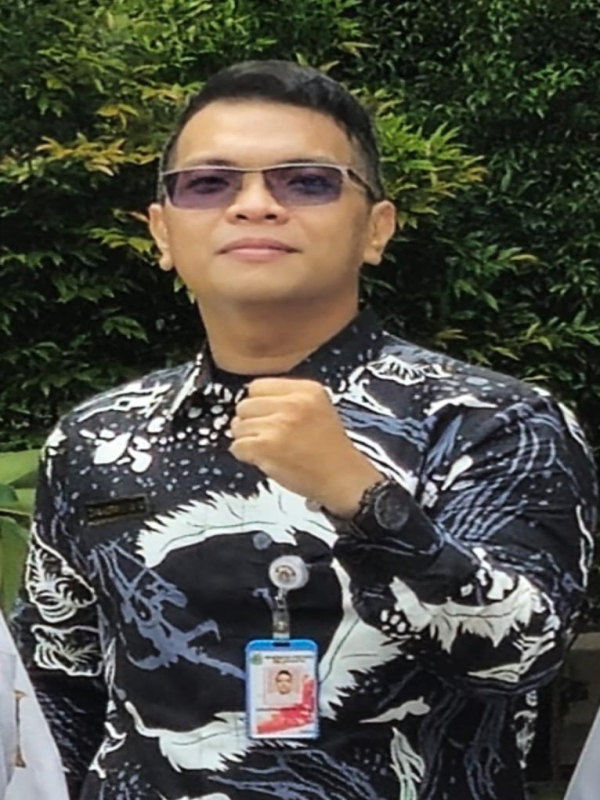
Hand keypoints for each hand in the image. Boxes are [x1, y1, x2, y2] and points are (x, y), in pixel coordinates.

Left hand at [229, 378, 382, 516]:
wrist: (343, 478)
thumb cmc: (330, 451)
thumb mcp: (318, 409)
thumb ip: (289, 399)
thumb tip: (253, 402)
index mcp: (306, 390)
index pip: (258, 386)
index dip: (258, 404)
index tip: (265, 416)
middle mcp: (293, 403)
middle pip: (245, 405)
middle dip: (250, 422)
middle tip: (265, 436)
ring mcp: (278, 424)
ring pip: (238, 426)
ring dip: (247, 440)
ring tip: (267, 449)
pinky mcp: (267, 446)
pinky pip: (237, 446)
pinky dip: (245, 455)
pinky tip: (263, 459)